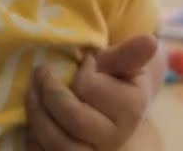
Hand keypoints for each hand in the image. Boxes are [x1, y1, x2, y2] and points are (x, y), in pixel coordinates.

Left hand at [25, 35, 158, 149]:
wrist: (109, 107)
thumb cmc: (112, 77)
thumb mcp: (120, 62)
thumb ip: (129, 53)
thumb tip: (150, 41)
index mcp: (130, 110)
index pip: (91, 89)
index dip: (82, 73)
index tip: (83, 63)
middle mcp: (114, 139)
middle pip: (74, 120)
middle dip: (50, 93)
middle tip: (40, 72)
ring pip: (57, 145)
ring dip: (37, 113)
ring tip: (31, 92)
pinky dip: (33, 137)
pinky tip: (35, 117)